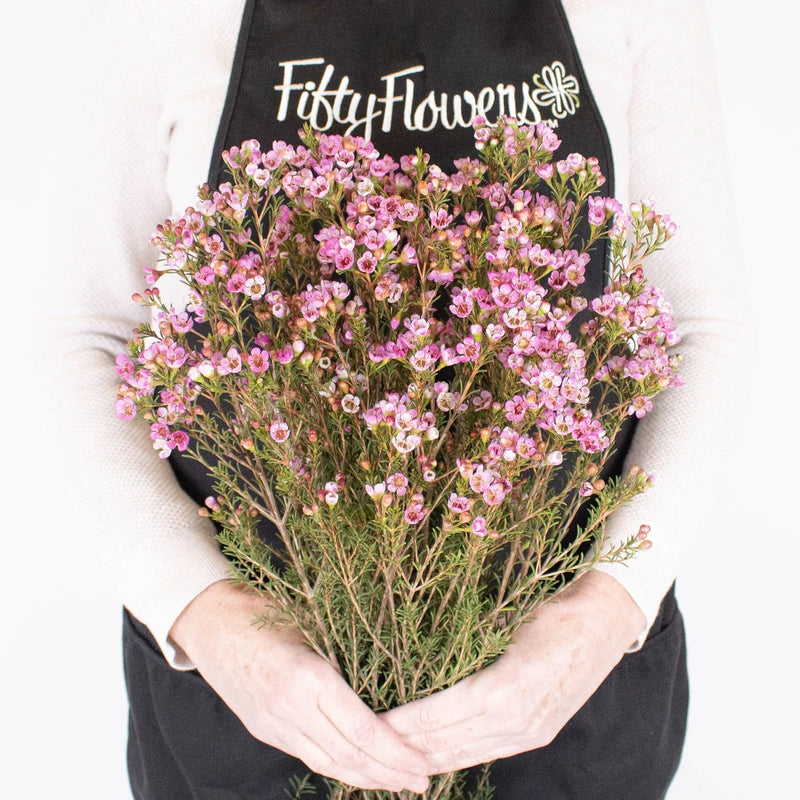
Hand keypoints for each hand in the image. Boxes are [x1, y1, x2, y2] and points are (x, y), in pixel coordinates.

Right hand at [169, 579, 430, 792]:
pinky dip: (337, 765)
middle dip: (388, 773)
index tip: (421, 762)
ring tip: (396, 782)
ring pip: (327, 763)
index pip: (361, 729)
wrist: (209, 619)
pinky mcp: (264, 729)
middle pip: (348, 755)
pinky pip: (307, 755)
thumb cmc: (266, 607)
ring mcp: (273, 724)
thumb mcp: (313, 624)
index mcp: (308, 677)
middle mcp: (290, 708)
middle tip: (422, 781)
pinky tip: (357, 768)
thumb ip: (344, 658)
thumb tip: (391, 683)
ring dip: (365, 777)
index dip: (394, 751)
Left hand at [381, 571, 645, 773]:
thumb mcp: (506, 622)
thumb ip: (468, 645)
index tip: (372, 720)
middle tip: (370, 745)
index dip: (403, 722)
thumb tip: (420, 653)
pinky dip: (455, 758)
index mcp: (505, 689)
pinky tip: (434, 759)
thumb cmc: (553, 612)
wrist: (605, 624)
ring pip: (464, 755)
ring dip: (427, 759)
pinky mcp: (537, 734)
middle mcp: (517, 720)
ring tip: (393, 759)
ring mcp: (528, 732)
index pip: (439, 715)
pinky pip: (485, 753)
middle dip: (406, 747)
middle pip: (447, 743)